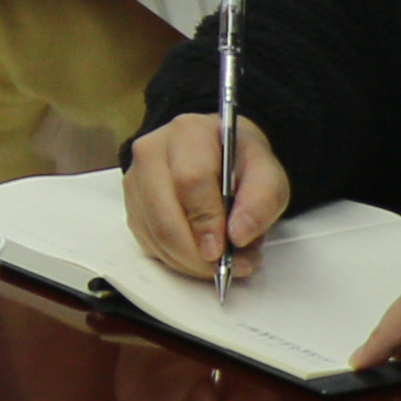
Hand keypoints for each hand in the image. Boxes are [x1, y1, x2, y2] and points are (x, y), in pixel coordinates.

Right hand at [123, 110, 292, 280]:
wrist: (216, 152)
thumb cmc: (238, 161)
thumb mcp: (268, 173)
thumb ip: (262, 200)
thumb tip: (238, 235)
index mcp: (188, 133)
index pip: (190, 182)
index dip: (207, 222)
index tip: (223, 251)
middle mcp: (151, 152)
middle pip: (164, 215)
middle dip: (196, 253)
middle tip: (226, 267)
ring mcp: (136, 179)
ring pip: (154, 235)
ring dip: (189, 261)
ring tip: (222, 260)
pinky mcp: (132, 204)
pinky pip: (149, 243)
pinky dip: (176, 259)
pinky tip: (200, 253)